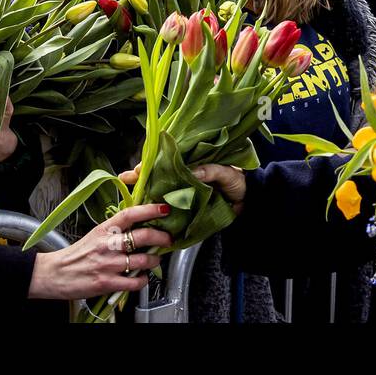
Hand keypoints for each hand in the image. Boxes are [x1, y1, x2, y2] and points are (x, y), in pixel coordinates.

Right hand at [28, 203, 171, 299]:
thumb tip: (141, 225)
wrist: (54, 274)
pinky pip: (135, 282)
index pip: (130, 214)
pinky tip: (140, 277)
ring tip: (154, 261)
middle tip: (168, 239)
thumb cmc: (78, 255)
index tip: (164, 208)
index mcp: (104, 229)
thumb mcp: (96, 234)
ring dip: (154, 261)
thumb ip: (116, 230)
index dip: (150, 210)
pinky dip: (143, 280)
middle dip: (162, 237)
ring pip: (143, 260)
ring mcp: (108, 264)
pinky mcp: (107, 283)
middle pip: (143, 236)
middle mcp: (107, 245)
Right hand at [119, 164, 246, 213]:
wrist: (250, 202)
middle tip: (125, 180)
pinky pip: (170, 208)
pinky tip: (145, 213)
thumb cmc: (239, 183)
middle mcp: (186, 176)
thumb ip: (212, 171)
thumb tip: (194, 172)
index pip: (166, 161)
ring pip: (160, 191)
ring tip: (130, 198)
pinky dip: (157, 210)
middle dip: (140, 178)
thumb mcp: (227, 174)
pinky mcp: (189, 208)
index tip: (137, 170)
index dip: (150, 164)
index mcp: (193, 164)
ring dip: (145, 194)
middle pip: (158, 176)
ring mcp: (186, 192)